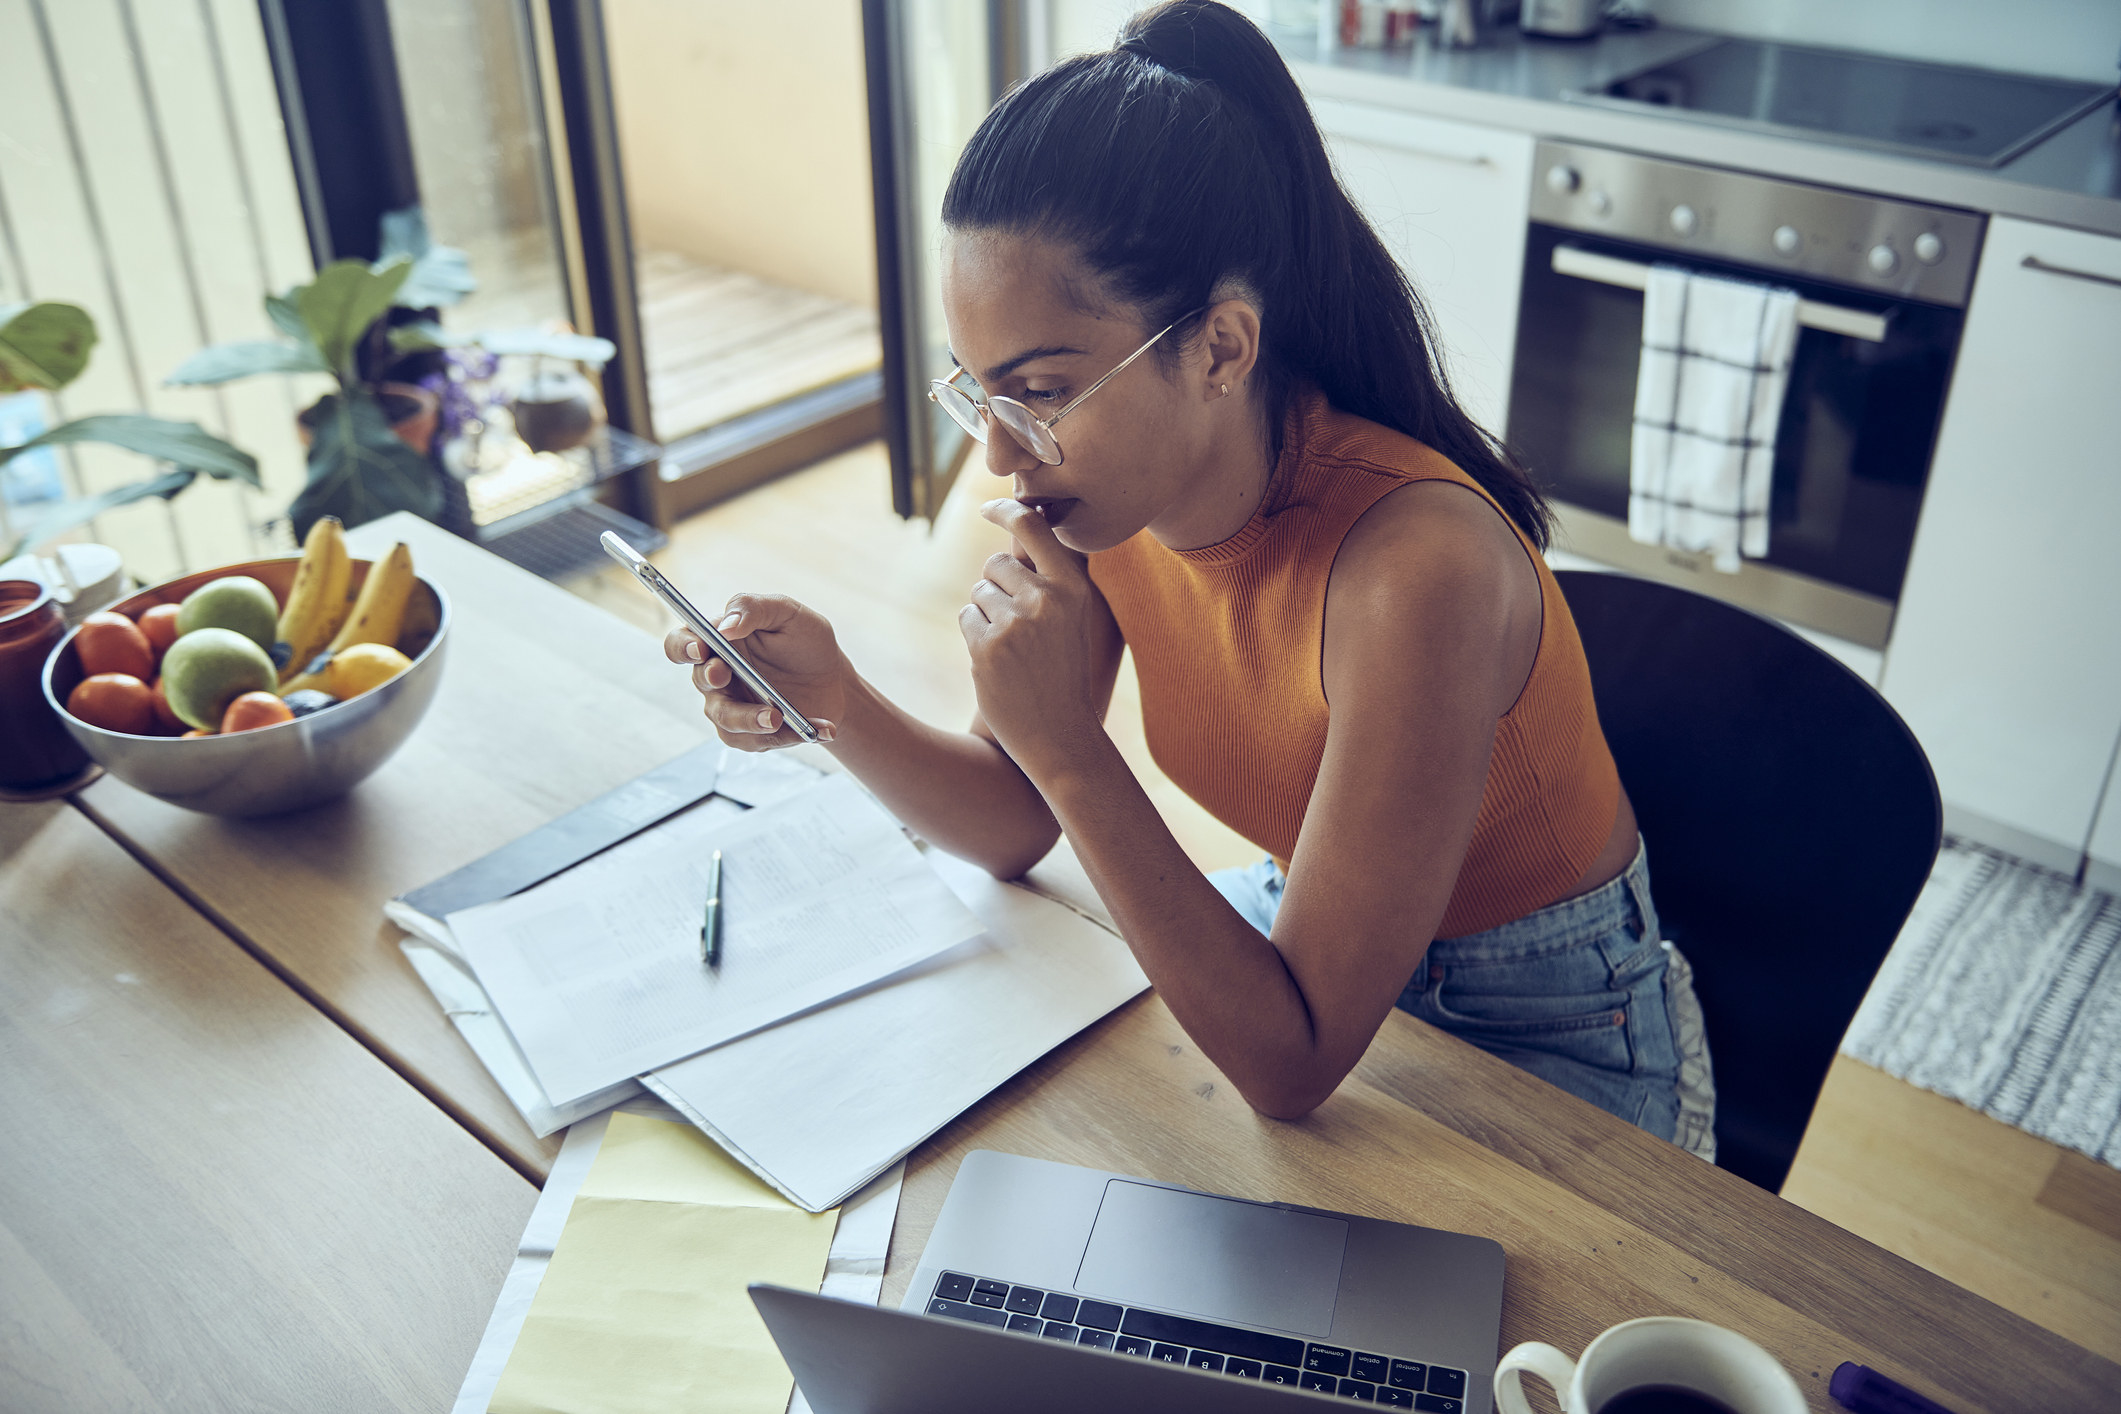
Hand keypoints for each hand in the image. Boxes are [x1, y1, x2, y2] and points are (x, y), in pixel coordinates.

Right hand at [662, 594, 847, 750]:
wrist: (834, 679)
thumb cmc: (805, 640)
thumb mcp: (787, 613)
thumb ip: (754, 608)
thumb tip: (726, 626)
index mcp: (719, 641)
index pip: (682, 642)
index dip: (683, 646)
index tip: (701, 648)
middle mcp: (718, 675)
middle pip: (701, 681)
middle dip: (712, 679)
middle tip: (726, 675)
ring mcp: (732, 706)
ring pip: (725, 719)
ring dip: (749, 719)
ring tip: (777, 717)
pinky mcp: (752, 733)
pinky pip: (755, 741)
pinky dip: (788, 736)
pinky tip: (821, 728)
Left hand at [960, 500, 1107, 775]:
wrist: (1059, 733)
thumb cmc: (1064, 671)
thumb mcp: (1075, 618)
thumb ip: (1054, 575)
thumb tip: (1026, 522)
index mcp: (1073, 588)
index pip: (1032, 527)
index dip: (1006, 510)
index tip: (989, 508)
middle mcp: (1046, 600)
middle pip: (997, 564)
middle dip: (997, 585)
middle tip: (1016, 623)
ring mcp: (1015, 623)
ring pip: (980, 592)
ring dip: (986, 613)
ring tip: (1012, 648)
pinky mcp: (987, 647)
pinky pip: (967, 617)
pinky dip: (975, 634)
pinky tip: (998, 661)